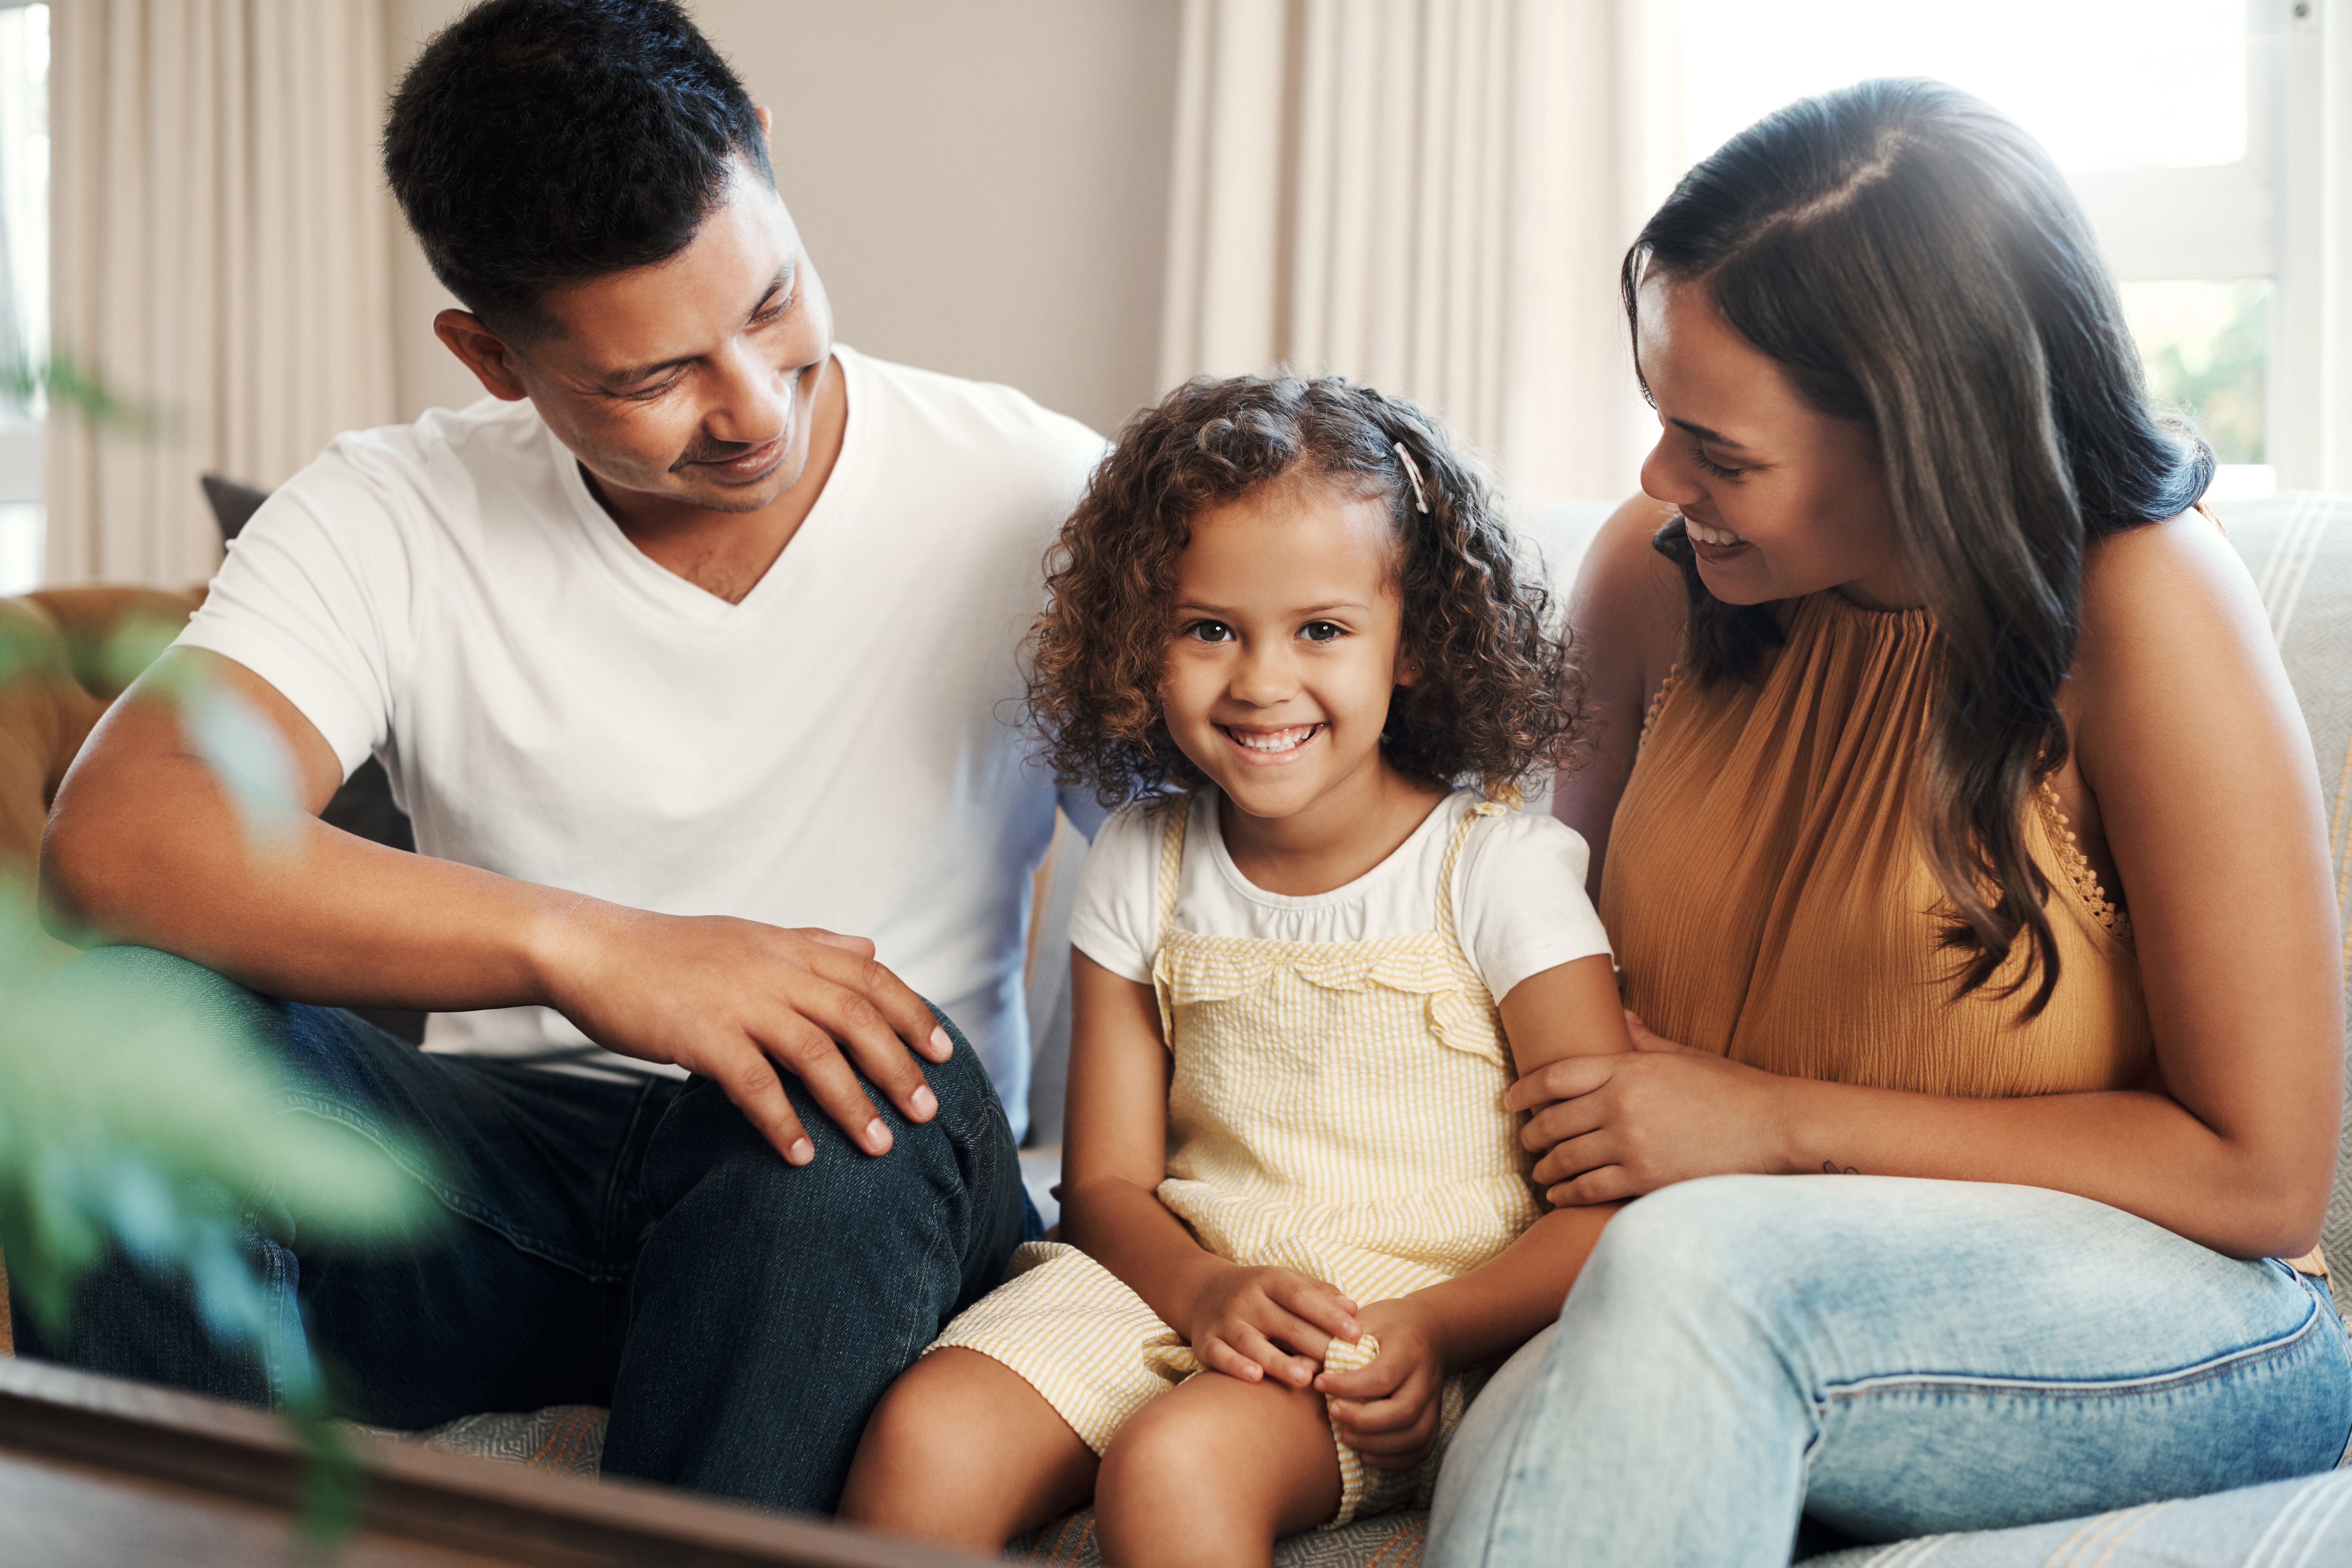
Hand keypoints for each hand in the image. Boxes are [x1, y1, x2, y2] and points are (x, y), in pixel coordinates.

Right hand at [536, 903, 952, 1166]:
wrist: (594, 949)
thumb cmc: (672, 952)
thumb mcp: (752, 936)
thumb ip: (813, 943)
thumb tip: (870, 946)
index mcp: (789, 947)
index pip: (870, 977)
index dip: (912, 1015)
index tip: (945, 1053)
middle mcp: (773, 970)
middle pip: (856, 1018)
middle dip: (898, 1067)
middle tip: (927, 1112)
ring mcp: (738, 1001)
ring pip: (815, 1054)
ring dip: (852, 1104)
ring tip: (880, 1147)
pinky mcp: (701, 1035)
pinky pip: (753, 1084)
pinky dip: (781, 1122)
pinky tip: (800, 1157)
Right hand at [1186, 1264, 1359, 1388]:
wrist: (1202, 1291)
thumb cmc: (1259, 1292)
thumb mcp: (1286, 1281)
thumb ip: (1319, 1294)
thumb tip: (1353, 1308)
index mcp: (1269, 1280)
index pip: (1302, 1296)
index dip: (1329, 1315)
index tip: (1356, 1334)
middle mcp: (1246, 1299)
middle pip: (1284, 1323)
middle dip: (1314, 1344)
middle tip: (1341, 1365)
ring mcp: (1225, 1321)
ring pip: (1252, 1342)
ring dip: (1279, 1361)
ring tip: (1304, 1378)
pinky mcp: (1206, 1342)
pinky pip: (1221, 1356)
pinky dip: (1236, 1366)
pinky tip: (1255, 1377)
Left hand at [1317, 1297, 1445, 1468]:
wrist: (1430, 1329)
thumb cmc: (1388, 1325)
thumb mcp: (1361, 1322)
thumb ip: (1332, 1344)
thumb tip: (1296, 1368)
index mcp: (1408, 1349)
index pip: (1382, 1376)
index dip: (1348, 1386)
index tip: (1320, 1384)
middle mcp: (1426, 1377)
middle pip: (1403, 1411)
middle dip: (1363, 1420)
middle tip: (1333, 1413)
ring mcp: (1434, 1401)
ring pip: (1415, 1435)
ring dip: (1378, 1444)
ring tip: (1346, 1437)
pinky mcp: (1435, 1418)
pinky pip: (1421, 1447)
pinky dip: (1395, 1458)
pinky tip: (1366, 1454)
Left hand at [1505, 1010, 1793, 1204]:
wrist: (1773, 1129)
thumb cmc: (1731, 1090)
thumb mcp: (1682, 1056)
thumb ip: (1643, 1039)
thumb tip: (1619, 1015)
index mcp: (1627, 1068)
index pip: (1554, 1077)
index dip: (1523, 1090)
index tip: (1510, 1101)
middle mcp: (1620, 1105)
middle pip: (1552, 1121)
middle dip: (1531, 1134)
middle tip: (1526, 1141)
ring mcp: (1631, 1144)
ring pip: (1565, 1159)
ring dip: (1545, 1168)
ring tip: (1540, 1172)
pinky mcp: (1644, 1179)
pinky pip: (1587, 1190)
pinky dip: (1566, 1194)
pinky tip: (1559, 1196)